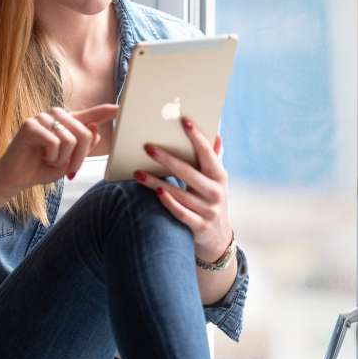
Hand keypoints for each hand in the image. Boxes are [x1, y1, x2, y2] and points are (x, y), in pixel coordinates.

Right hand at [0, 103, 119, 199]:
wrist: (16, 178)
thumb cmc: (42, 168)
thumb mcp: (69, 160)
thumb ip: (83, 146)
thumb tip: (96, 129)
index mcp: (66, 122)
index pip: (89, 114)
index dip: (105, 111)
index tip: (120, 107)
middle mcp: (55, 115)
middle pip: (84, 132)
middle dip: (79, 157)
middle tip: (67, 168)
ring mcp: (42, 117)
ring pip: (71, 139)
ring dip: (63, 158)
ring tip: (50, 160)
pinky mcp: (30, 125)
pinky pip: (55, 143)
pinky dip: (51, 157)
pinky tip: (41, 157)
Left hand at [136, 117, 233, 261]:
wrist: (218, 237)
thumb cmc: (211, 199)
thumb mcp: (215, 180)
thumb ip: (214, 158)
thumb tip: (217, 134)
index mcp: (220, 176)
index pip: (208, 153)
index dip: (197, 136)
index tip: (184, 121)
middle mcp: (216, 192)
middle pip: (188, 172)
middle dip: (167, 158)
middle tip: (147, 147)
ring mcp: (208, 210)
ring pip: (179, 193)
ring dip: (157, 182)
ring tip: (138, 172)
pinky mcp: (199, 226)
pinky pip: (181, 213)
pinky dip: (169, 202)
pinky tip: (156, 193)